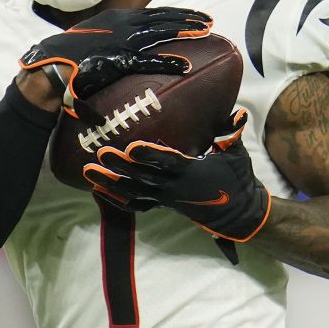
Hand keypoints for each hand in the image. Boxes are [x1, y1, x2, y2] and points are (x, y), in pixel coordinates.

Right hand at [19, 7, 212, 112]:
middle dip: (187, 18)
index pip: (153, 13)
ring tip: (205, 32)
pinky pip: (149, 60)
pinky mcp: (118, 59)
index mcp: (117, 20)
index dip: (176, 14)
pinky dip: (168, 62)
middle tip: (208, 21)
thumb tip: (131, 47)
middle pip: (162, 18)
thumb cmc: (71, 57)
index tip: (195, 15)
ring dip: (185, 31)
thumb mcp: (97, 40)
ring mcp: (121, 40)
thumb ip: (116, 40)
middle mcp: (121, 25)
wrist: (49, 65)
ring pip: (160, 32)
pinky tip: (185, 65)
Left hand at [82, 110, 271, 241]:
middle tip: (101, 153)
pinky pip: (136, 204)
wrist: (238, 213)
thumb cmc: (237, 180)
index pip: (167, 163)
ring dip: (110, 182)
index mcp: (191, 172)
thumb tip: (239, 114)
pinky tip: (98, 190)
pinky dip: (116, 199)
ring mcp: (167, 198)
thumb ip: (233, 134)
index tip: (131, 147)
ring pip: (133, 192)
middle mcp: (175, 187)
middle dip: (121, 166)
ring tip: (89, 172)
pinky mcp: (163, 204)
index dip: (149, 155)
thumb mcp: (237, 155)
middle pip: (143, 177)